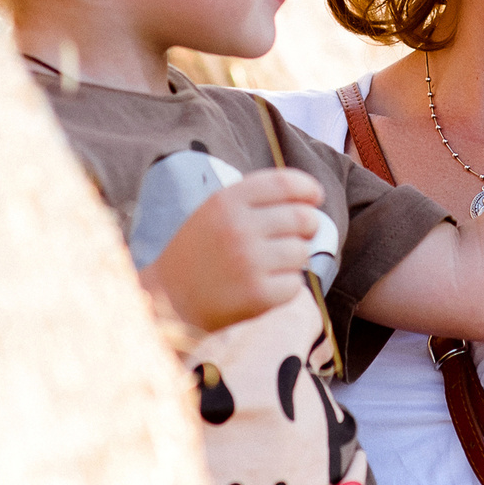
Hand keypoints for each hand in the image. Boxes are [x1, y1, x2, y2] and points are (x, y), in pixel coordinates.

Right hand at [137, 169, 324, 335]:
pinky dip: (285, 287)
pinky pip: (295, 284)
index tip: (314, 197)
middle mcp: (239, 228)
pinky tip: (263, 287)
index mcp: (227, 201)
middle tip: (298, 236)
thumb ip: (255, 200)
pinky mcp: (258, 294)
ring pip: (302, 253)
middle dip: (308, 227)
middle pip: (303, 218)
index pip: (285, 183)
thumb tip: (309, 198)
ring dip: (294, 260)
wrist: (169, 301)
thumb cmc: (199, 253)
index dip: (307, 188)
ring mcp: (249, 262)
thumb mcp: (215, 212)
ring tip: (269, 266)